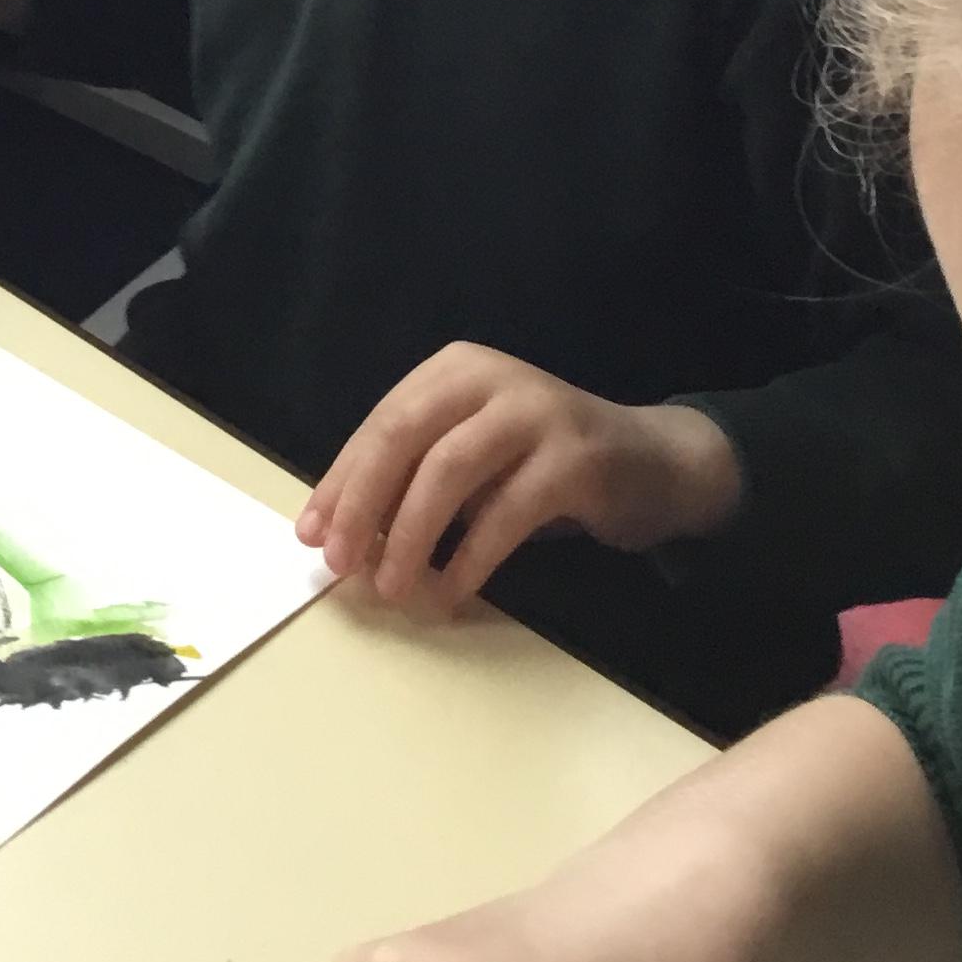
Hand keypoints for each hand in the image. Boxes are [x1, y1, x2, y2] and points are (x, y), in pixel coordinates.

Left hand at [298, 346, 742, 613]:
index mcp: (455, 370)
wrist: (651, 463)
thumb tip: (342, 533)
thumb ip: (415, 479)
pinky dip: (469, 558)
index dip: (341, 481)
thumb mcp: (473, 457)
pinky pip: (505, 513)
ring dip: (409, 536)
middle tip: (341, 565)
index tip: (310, 535)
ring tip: (392, 588)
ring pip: (448, 471)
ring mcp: (534, 412)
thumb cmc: (542, 466)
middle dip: (363, 504)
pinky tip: (451, 591)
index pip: (381, 423)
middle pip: (404, 436)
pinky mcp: (572, 458)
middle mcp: (490, 377)